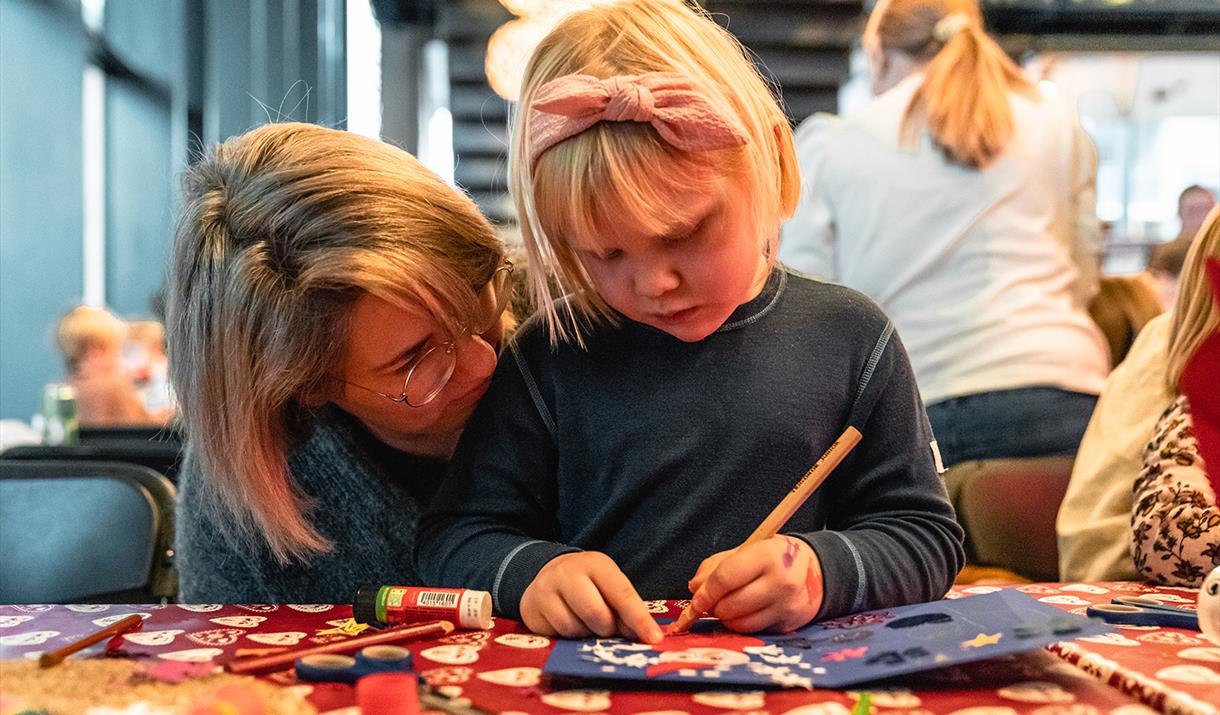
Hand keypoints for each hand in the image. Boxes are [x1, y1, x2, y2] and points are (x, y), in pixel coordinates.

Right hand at [521, 551, 663, 642]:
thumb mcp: (609, 587)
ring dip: (586, 634)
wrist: (547, 576)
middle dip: (607, 628)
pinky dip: (568, 636)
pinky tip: (569, 623)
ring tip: (586, 622)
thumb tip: (647, 636)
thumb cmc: (588, 585)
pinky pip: (557, 635)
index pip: (621, 593)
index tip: (653, 638)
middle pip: (596, 614)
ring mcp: (546, 589)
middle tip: (607, 627)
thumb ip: (626, 609)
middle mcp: (568, 572)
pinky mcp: (531, 608)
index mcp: (596, 564)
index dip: (639, 619)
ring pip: (575, 628)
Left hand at [686, 535, 822, 632]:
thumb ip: (717, 565)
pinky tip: (742, 613)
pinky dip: (740, 625)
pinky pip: (752, 630)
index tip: (696, 599)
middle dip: (713, 606)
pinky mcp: (787, 624)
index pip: (726, 578)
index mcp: (767, 556)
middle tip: (711, 601)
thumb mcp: (747, 549)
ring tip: (727, 606)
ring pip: (740, 623)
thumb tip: (695, 588)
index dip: (705, 592)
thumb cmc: (774, 557)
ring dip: (725, 618)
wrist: (816, 570)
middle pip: (731, 605)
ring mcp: (785, 605)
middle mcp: (780, 582)